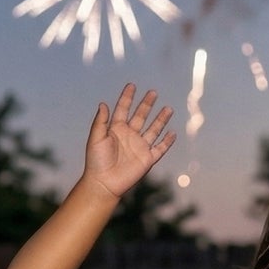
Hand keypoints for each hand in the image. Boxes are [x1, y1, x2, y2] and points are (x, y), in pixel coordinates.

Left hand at [82, 83, 175, 197]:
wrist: (104, 183)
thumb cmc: (96, 161)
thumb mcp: (96, 138)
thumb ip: (100, 121)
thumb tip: (103, 104)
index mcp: (116, 129)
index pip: (123, 109)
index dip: (127, 98)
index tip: (132, 85)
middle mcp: (129, 136)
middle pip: (141, 116)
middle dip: (147, 104)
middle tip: (153, 92)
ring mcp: (139, 147)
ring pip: (153, 130)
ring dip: (161, 119)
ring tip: (168, 109)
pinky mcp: (147, 159)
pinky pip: (160, 149)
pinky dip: (167, 141)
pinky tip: (172, 133)